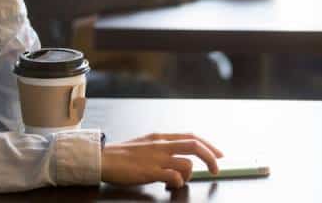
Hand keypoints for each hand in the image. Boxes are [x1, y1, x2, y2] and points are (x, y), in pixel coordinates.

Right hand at [101, 133, 222, 188]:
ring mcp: (156, 158)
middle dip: (210, 158)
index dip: (209, 146)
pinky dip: (177, 182)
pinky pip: (174, 177)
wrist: (102, 158)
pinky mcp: (150, 171)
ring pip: (186, 163)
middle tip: (216, 169)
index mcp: (160, 137)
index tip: (218, 155)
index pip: (191, 136)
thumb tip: (178, 157)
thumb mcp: (145, 145)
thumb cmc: (121, 155)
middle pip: (194, 146)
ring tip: (178, 182)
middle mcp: (161, 144)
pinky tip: (170, 185)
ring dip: (189, 176)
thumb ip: (162, 148)